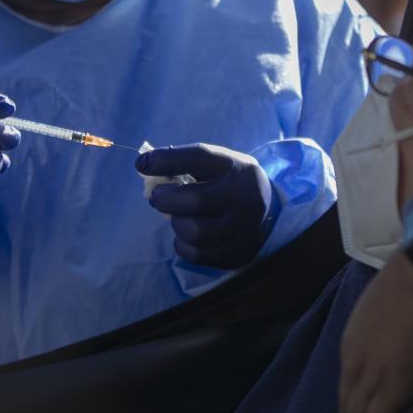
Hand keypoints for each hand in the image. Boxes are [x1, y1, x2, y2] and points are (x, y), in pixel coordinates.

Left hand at [136, 144, 273, 267]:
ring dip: (177, 223)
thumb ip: (186, 165)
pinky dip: (183, 245)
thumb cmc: (229, 184)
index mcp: (238, 168)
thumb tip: (145, 167)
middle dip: (166, 199)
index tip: (143, 163)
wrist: (269, 214)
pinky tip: (187, 235)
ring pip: (195, 232)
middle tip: (158, 197)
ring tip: (179, 216)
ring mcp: (244, 229)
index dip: (168, 160)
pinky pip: (196, 255)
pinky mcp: (237, 254)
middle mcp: (245, 198)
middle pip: (196, 201)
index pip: (200, 158)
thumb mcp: (217, 166)